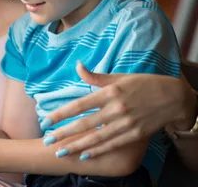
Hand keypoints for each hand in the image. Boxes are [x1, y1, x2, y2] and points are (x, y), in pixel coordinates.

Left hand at [43, 62, 196, 158]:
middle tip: (47, 140)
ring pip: (96, 137)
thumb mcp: (119, 77)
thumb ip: (96, 77)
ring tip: (60, 151)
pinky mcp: (135, 134)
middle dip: (64, 133)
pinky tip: (84, 155)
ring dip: (77, 146)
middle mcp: (116, 109)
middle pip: (84, 124)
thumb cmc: (143, 84)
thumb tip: (77, 66)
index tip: (46, 121)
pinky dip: (98, 151)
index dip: (61, 114)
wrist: (174, 97)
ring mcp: (126, 123)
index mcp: (110, 93)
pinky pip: (112, 144)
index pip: (79, 105)